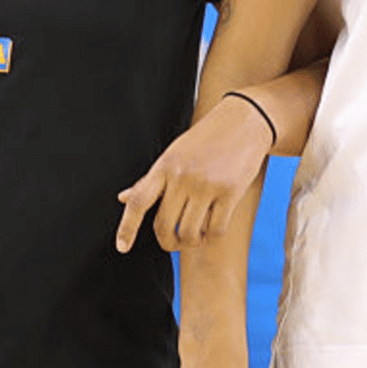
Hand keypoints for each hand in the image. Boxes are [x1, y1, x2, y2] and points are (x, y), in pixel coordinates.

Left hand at [116, 94, 274, 252]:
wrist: (244, 120)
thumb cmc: (206, 139)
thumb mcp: (174, 153)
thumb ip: (151, 179)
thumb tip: (123, 198)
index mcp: (164, 165)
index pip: (138, 201)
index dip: (127, 227)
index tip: (122, 247)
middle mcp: (182, 176)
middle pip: (164, 224)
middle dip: (167, 242)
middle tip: (172, 243)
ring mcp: (206, 184)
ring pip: (189, 233)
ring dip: (190, 242)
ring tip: (195, 236)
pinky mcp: (230, 191)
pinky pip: (215, 230)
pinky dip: (211, 236)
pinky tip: (211, 229)